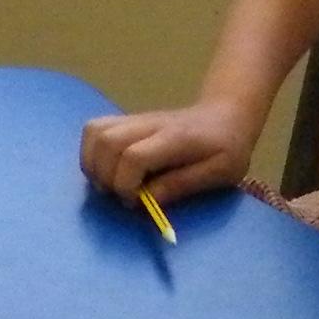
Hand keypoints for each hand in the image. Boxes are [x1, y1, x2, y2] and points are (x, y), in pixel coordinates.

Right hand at [77, 100, 258, 206]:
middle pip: (107, 142)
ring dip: (92, 164)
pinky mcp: (127, 121)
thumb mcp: (220, 172)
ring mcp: (135, 119)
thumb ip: (183, 185)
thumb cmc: (227, 149)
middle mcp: (149, 124)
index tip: (135, 202)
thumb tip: (147, 201)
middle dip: (105, 177)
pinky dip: (91, 153)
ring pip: (94, 132)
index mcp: (176, 139)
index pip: (134, 156)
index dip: (126, 184)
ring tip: (109, 185)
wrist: (226, 116)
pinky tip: (106, 170)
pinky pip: (94, 129)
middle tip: (121, 196)